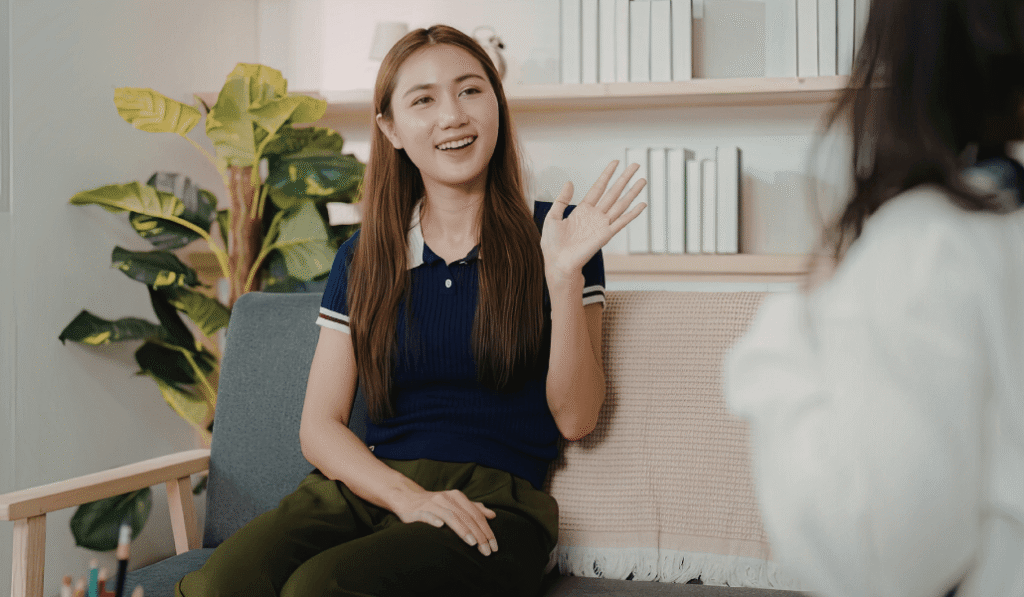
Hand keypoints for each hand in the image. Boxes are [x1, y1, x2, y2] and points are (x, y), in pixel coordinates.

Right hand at [392, 488, 498, 555]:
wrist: (408, 498)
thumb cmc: (435, 504)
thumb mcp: (456, 504)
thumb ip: (474, 509)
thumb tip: (492, 515)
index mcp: (457, 497)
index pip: (476, 515)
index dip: (487, 530)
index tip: (494, 546)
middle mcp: (447, 498)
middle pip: (466, 517)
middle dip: (479, 534)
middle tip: (486, 550)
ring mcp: (433, 504)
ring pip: (450, 516)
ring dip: (462, 529)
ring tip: (472, 543)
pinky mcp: (419, 510)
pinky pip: (427, 515)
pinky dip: (434, 519)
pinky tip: (440, 526)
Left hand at [541, 160, 646, 278]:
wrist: (557, 262)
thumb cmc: (553, 244)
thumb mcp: (552, 217)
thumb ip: (562, 199)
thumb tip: (570, 182)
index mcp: (582, 210)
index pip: (598, 188)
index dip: (607, 175)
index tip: (615, 162)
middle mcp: (595, 215)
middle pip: (613, 192)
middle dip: (624, 178)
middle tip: (635, 165)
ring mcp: (602, 224)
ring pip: (621, 204)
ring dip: (632, 192)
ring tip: (643, 180)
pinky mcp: (606, 235)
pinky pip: (621, 222)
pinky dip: (632, 213)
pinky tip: (642, 204)